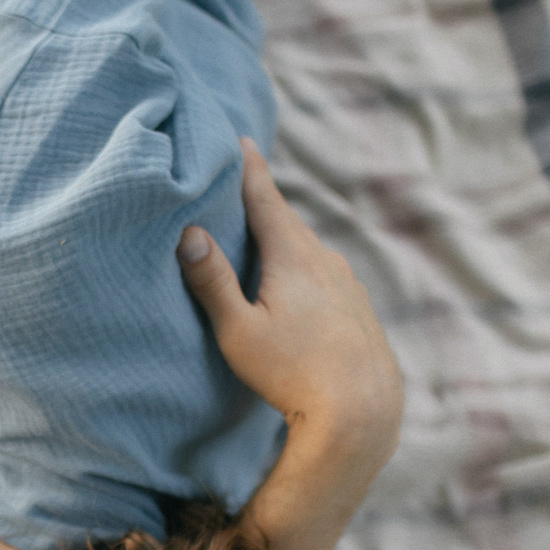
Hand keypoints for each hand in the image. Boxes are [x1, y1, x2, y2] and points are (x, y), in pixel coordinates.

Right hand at [179, 141, 401, 453]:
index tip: (238, 138)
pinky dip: (303, 265)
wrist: (360, 411)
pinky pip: (324, 272)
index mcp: (293, 255)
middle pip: (287, 220)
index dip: (248, 168)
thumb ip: (212, 281)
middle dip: (262, 202)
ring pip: (308, 248)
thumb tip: (188, 232)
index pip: (265, 197)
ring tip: (260, 233)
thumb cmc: (291, 373)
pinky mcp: (357, 307)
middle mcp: (325, 259)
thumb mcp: (238, 331)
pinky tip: (294, 283)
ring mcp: (347, 282)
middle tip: (239, 182)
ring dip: (283, 237)